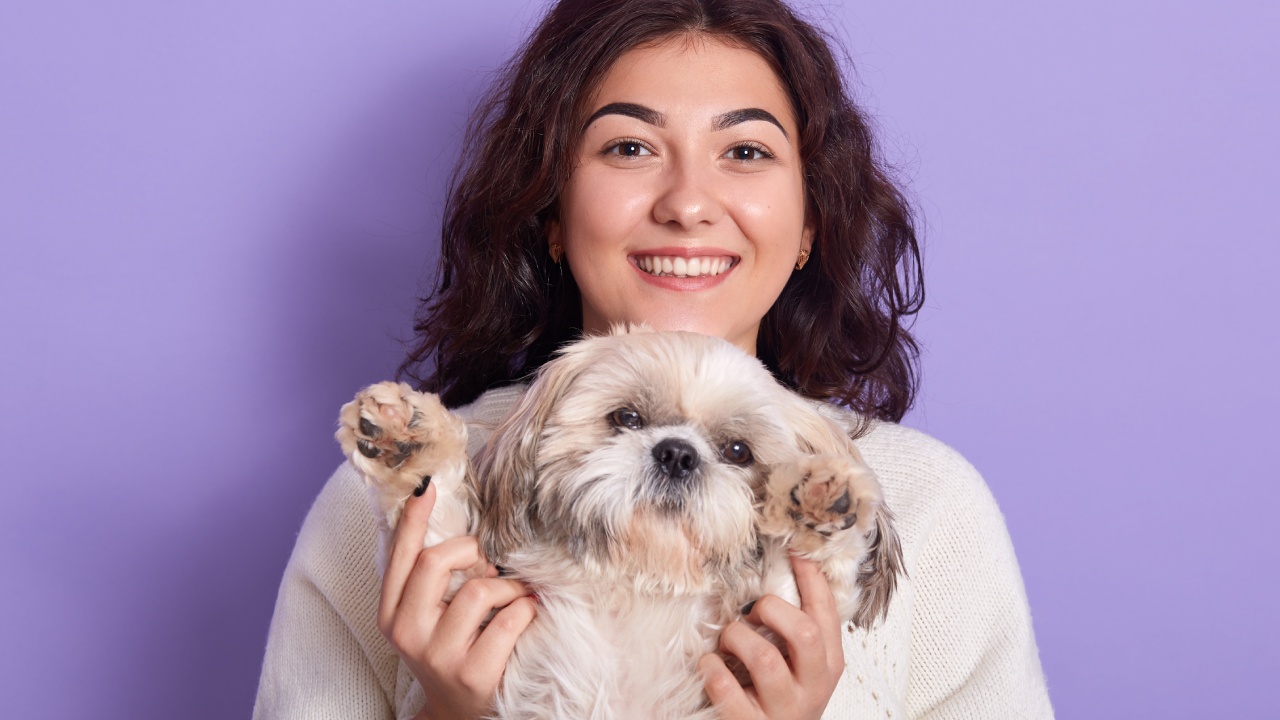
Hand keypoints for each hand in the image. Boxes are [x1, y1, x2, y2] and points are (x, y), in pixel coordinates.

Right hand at [379, 483, 537, 719]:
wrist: (460, 713)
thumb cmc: (452, 650)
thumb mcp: (430, 615)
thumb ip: (432, 576)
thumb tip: (448, 517)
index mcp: (392, 613)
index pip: (400, 556)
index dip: (413, 519)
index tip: (427, 487)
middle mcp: (408, 633)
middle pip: (435, 562)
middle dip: (472, 551)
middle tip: (490, 563)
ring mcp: (440, 655)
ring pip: (479, 589)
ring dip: (507, 586)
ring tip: (514, 596)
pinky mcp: (474, 673)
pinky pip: (510, 618)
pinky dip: (526, 608)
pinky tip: (526, 615)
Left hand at [698, 555, 843, 719]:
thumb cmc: (783, 700)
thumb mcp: (802, 667)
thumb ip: (797, 632)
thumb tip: (785, 570)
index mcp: (828, 665)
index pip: (826, 612)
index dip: (810, 577)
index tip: (794, 548)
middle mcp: (812, 688)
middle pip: (804, 632)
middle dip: (772, 610)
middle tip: (752, 614)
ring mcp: (783, 710)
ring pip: (764, 658)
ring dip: (736, 638)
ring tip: (727, 642)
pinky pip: (727, 688)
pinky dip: (711, 669)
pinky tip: (709, 666)